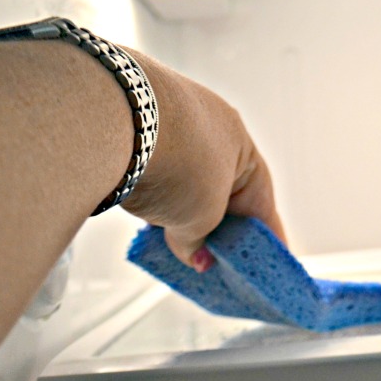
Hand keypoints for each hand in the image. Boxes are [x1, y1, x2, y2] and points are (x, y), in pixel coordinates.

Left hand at [119, 49, 286, 270]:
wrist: (110, 117)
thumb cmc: (175, 163)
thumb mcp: (198, 216)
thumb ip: (199, 242)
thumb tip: (196, 258)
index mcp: (241, 145)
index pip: (260, 202)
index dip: (266, 237)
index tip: (270, 261)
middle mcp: (209, 128)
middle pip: (221, 191)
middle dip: (218, 229)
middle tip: (216, 263)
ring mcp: (169, 125)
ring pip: (184, 182)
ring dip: (181, 213)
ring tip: (174, 247)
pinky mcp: (132, 129)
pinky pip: (151, 173)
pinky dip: (153, 197)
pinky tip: (143, 217)